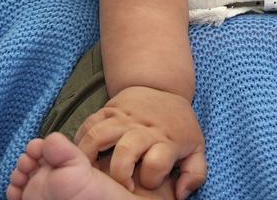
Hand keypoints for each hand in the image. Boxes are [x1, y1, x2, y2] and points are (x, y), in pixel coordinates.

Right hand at [75, 85, 206, 196]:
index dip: (151, 177)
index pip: (157, 162)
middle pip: (127, 150)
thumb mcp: (196, 147)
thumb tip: (181, 195)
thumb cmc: (179, 126)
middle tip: (116, 184)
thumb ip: (194, 173)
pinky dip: (80, 140)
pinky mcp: (108, 109)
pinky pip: (88, 124)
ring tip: (89, 171)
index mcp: (167, 140)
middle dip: (119, 172)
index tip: (148, 183)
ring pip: (99, 135)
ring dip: (89, 156)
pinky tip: (81, 154)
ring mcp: (125, 117)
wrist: (164, 88)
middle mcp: (144, 128)